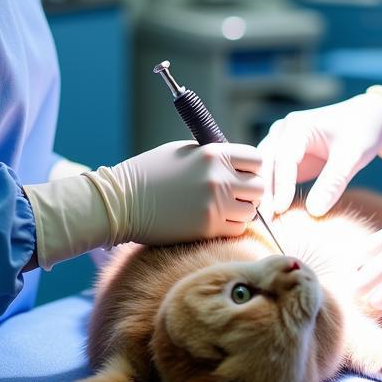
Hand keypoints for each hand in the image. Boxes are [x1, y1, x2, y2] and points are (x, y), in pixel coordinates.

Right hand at [22, 141, 265, 269]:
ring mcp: (214, 205)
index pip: (256, 159)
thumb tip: (240, 165)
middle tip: (233, 194)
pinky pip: (236, 229)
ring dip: (241, 210)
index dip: (251, 167)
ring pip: (251, 211)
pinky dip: (231, 227)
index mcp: (214, 154)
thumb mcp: (185, 152)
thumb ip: (215, 156)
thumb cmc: (152, 172)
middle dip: (249, 190)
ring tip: (221, 208)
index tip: (241, 172)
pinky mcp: (207, 229)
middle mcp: (219, 178)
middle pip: (259, 187)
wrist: (122, 202)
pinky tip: (214, 221)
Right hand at [258, 93, 381, 216]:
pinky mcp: (286, 157)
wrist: (368, 121)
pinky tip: (272, 214)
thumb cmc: (361, 133)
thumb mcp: (352, 157)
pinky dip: (271, 192)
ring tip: (264, 221)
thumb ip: (333, 183)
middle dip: (265, 192)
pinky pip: (272, 175)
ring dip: (264, 193)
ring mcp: (281, 143)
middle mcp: (283, 132)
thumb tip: (313, 212)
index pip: (284, 157)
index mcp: (297, 126)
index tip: (280, 210)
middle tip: (266, 222)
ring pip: (264, 170)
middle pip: (267, 163)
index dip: (281, 184)